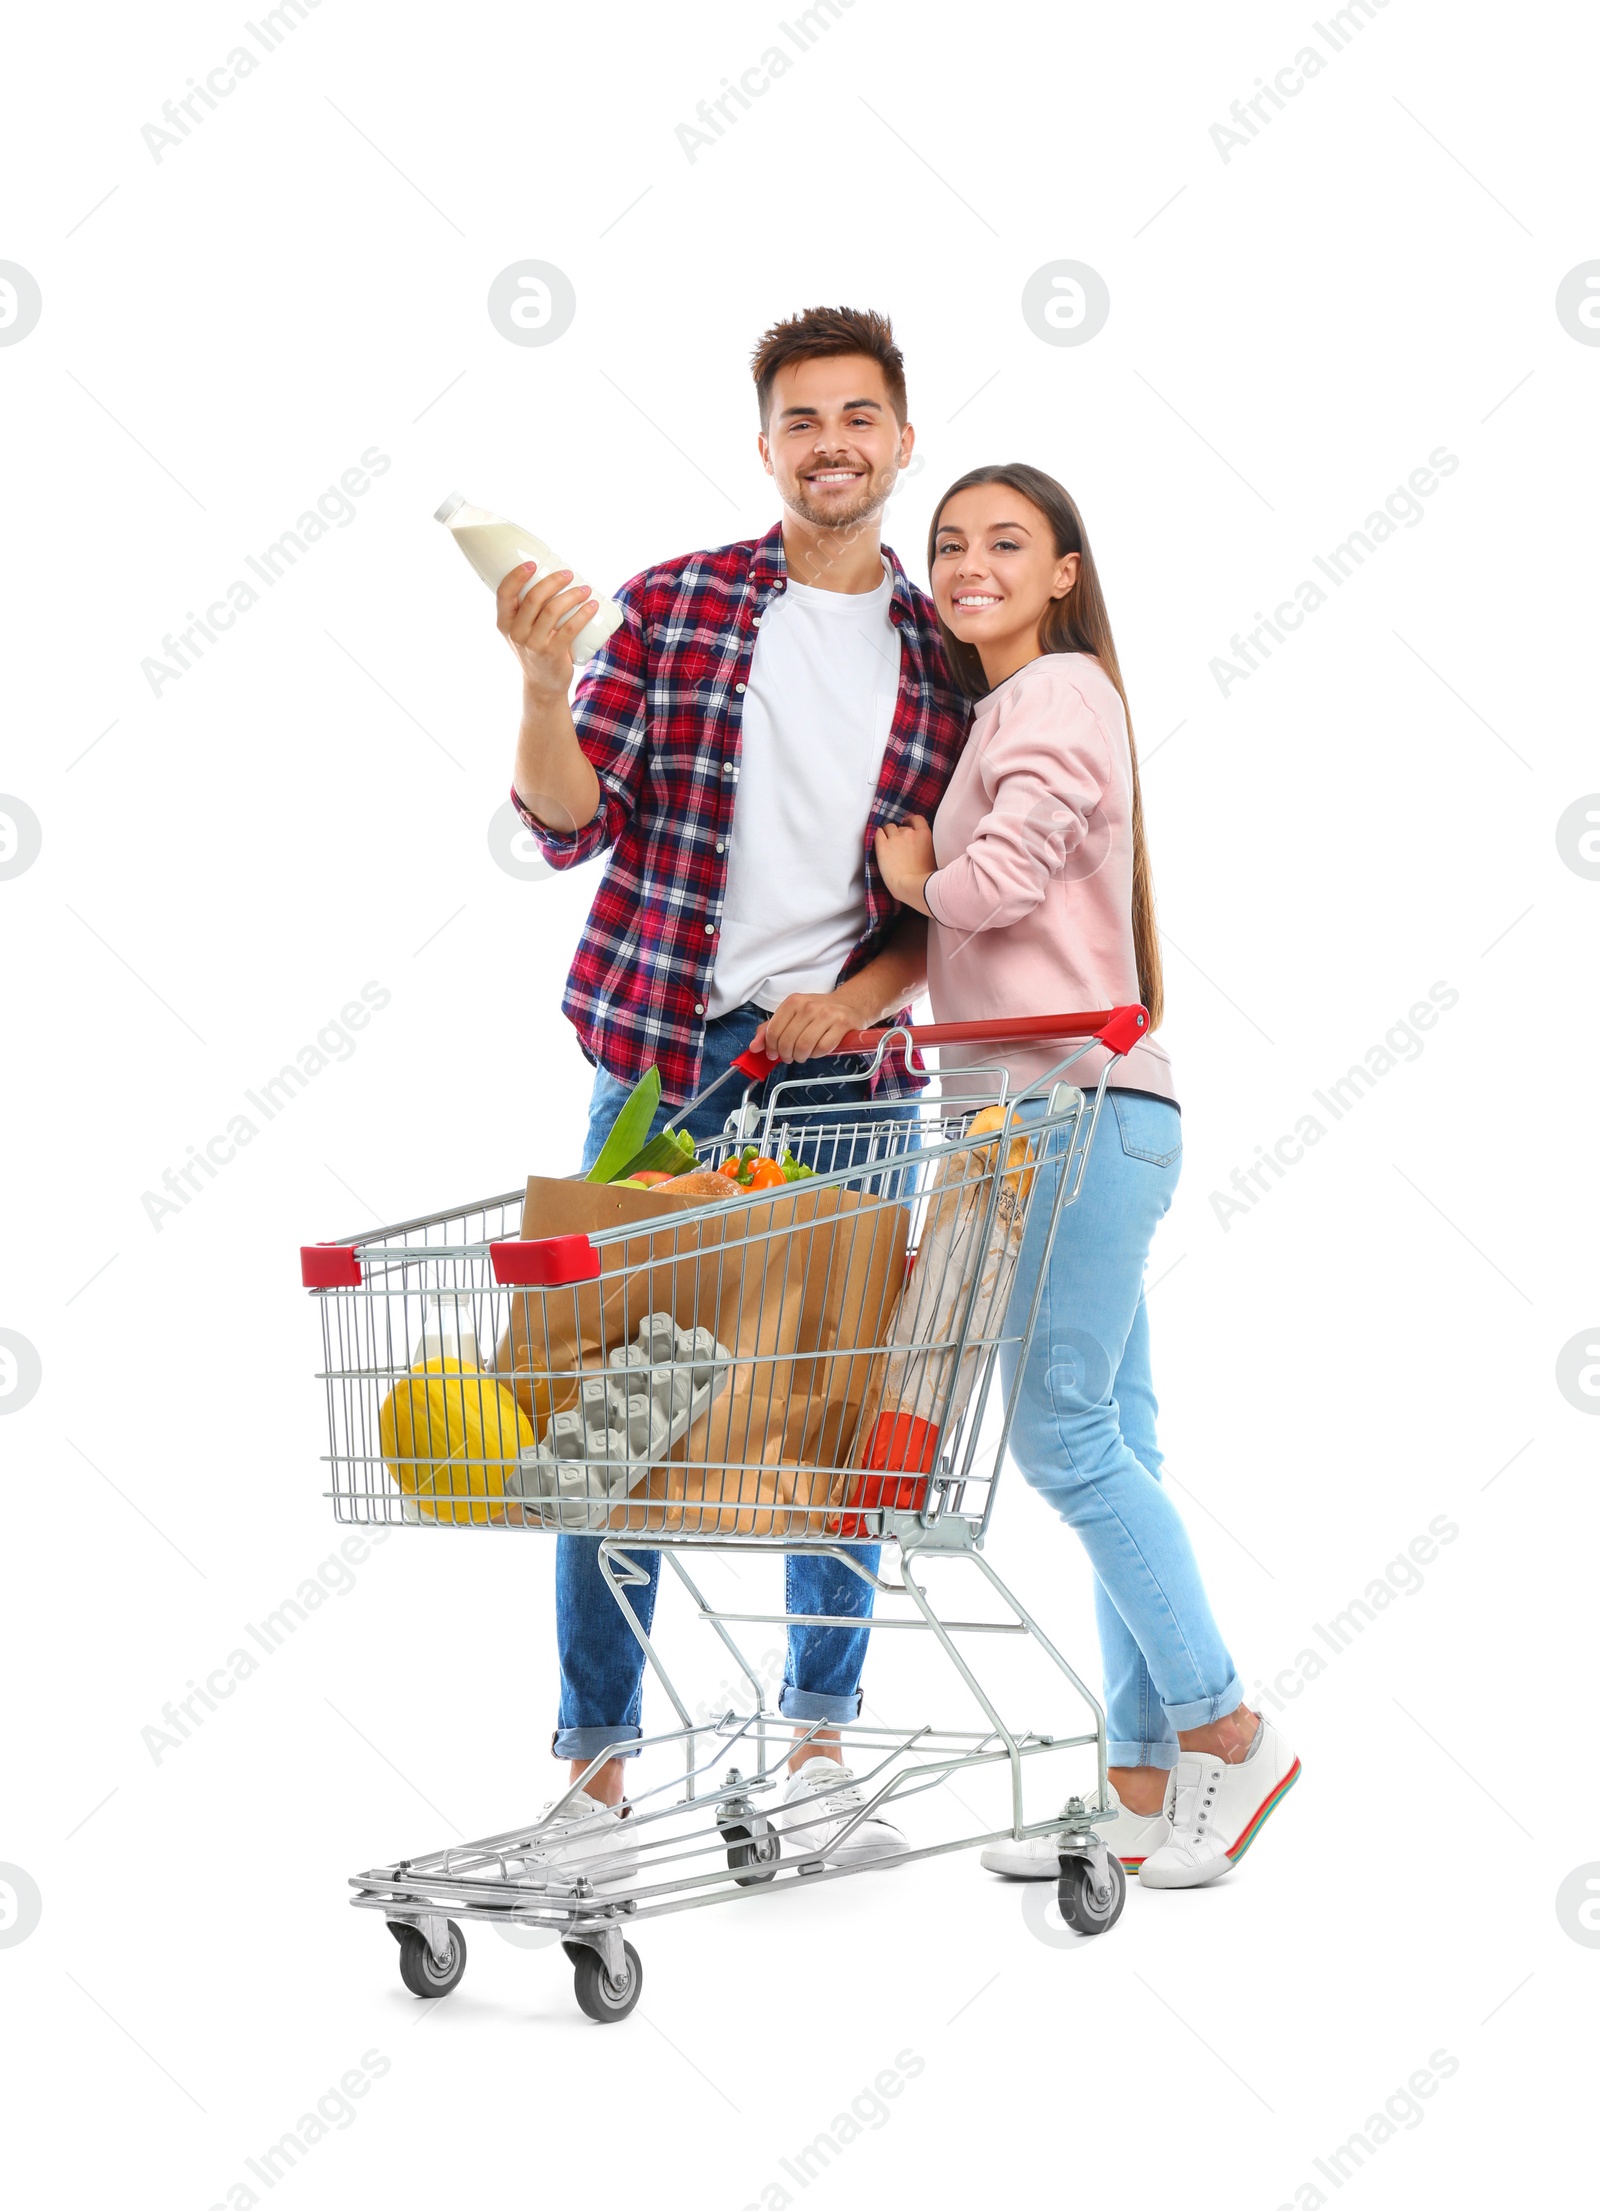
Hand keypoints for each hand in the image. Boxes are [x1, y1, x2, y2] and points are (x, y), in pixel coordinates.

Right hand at [497, 563, 597, 702]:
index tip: (533, 564)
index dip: (517, 575)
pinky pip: (570, 629)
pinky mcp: (553, 653)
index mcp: (505, 623)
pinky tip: (593, 606)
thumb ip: (527, 609)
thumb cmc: (535, 649)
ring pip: (553, 611)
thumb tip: (551, 576)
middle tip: (569, 574)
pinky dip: (583, 614)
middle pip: (533, 598)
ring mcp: (534, 644)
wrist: (542, 685)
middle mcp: (516, 633)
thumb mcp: (521, 631)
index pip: (504, 593)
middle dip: (553, 581)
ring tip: (585, 589)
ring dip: (572, 595)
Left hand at [752, 985, 876, 1063]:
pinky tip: (817, 1050)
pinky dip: (817, 1054)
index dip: (771, 1047)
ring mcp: (826, 1014)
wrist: (850, 1005)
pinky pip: (822, 1048)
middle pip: (788, 1041)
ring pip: (803, 1046)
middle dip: (786, 1055)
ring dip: (801, 1057)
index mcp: (793, 1002)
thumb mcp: (793, 1015)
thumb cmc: (819, 1013)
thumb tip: (754, 1046)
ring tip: (803, 1055)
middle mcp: (809, 1006)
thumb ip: (771, 1029)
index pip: (773, 1031)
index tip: (774, 1054)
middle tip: (790, 1056)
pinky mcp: (841, 1024)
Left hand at [873, 815, 936, 912]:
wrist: (912, 887)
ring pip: (889, 827)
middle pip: (902, 826)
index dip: (911, 821)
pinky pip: (878, 833)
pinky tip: (880, 842)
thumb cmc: (925, 879)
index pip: (917, 819)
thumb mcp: (934, 857)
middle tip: (898, 845)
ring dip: (888, 833)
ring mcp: (895, 838)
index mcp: (924, 835)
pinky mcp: (882, 846)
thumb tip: (922, 846)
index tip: (908, 824)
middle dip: (900, 833)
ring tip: (888, 844)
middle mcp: (909, 833)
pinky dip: (879, 836)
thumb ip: (927, 847)